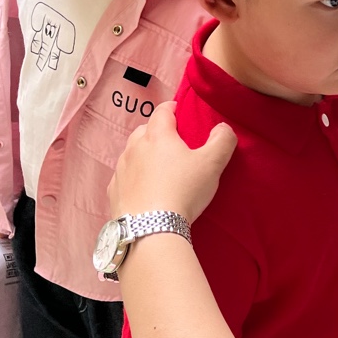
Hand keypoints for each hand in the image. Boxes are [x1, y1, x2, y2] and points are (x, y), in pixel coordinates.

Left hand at [108, 101, 236, 222]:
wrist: (151, 229)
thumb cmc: (183, 191)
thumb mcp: (212, 164)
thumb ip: (222, 140)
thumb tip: (223, 128)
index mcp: (158, 136)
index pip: (163, 111)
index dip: (173, 108)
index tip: (179, 110)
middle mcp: (134, 148)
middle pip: (144, 130)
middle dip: (157, 131)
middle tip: (173, 142)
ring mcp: (121, 169)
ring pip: (131, 153)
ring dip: (143, 154)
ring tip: (159, 167)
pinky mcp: (114, 191)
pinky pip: (124, 176)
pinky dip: (134, 177)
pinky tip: (144, 188)